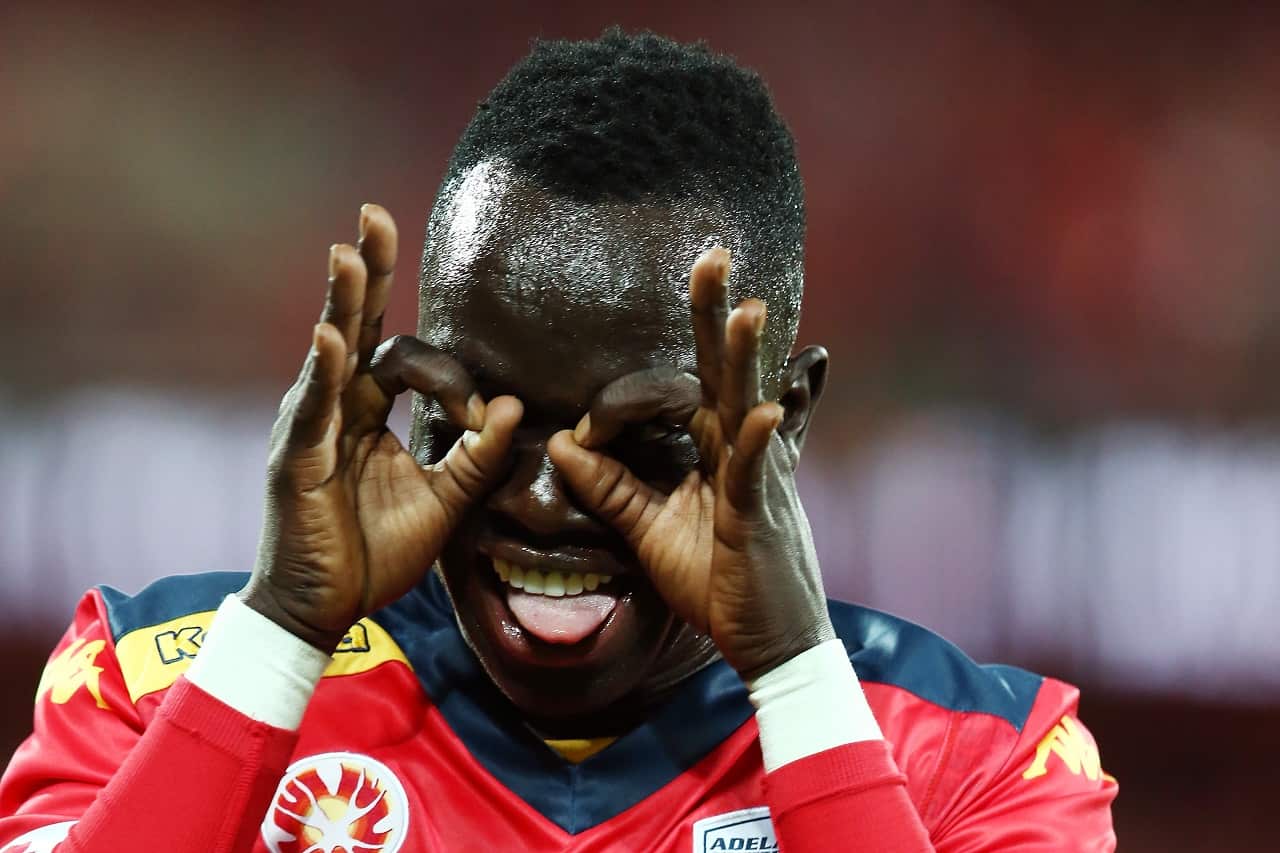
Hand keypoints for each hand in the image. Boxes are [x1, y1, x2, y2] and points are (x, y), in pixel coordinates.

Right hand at [241, 205, 521, 651]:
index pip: (399, 355)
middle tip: (375, 214)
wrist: (324, 610)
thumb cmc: (374, 553)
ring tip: (351, 251)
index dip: (447, 372)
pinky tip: (333, 336)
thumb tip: (509, 406)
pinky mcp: (297, 457)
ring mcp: (311, 427)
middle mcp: (337, 408)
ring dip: (343, 301)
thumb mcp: (444, 503)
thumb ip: (476, 458)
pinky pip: (315, 406)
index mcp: (369, 413)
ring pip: (330, 352)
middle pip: (356, 326)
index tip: (477, 412)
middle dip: (368, 272)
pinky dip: (324, 370)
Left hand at [548, 247, 833, 678]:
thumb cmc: (716, 582)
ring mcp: (759, 479)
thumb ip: (609, 485)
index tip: (652, 332)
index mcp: (716, 448)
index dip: (674, 349)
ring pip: (749, 407)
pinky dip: (761, 443)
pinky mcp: (762, 517)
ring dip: (746, 360)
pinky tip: (761, 413)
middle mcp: (742, 450)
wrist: (766, 640)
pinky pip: (760, 474)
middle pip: (726, 372)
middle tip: (713, 254)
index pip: (692, 382)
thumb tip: (559, 443)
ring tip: (746, 307)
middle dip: (718, 315)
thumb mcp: (649, 529)